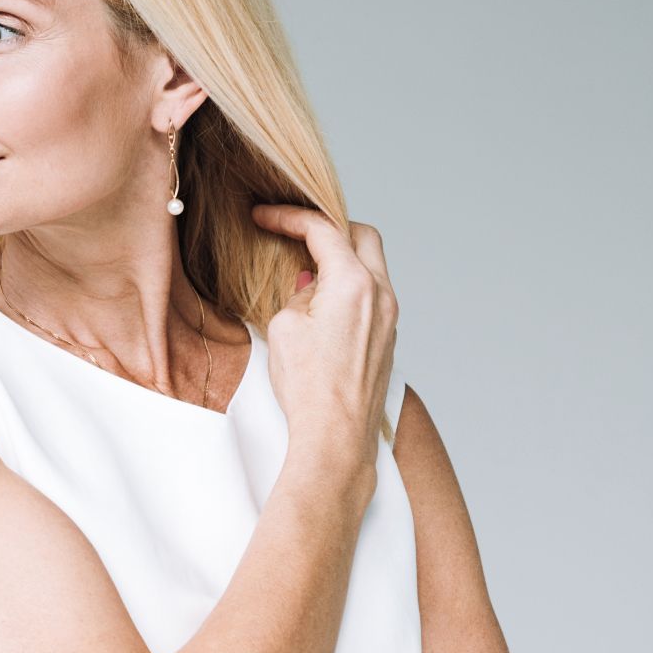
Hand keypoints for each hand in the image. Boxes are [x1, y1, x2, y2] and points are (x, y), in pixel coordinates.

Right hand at [247, 204, 398, 457]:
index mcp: (354, 283)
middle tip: (296, 232)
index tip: (264, 216)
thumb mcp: (286, 326)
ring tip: (306, 271)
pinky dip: (350, 286)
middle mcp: (380, 294)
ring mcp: (389, 317)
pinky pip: (373, 295)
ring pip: (372, 266)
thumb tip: (313, 287)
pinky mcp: (387, 339)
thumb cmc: (309, 387)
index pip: (323, 230)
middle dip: (329, 227)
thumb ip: (300, 293)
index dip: (290, 217)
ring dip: (341, 259)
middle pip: (362, 236)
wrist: (335, 435)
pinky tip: (323, 304)